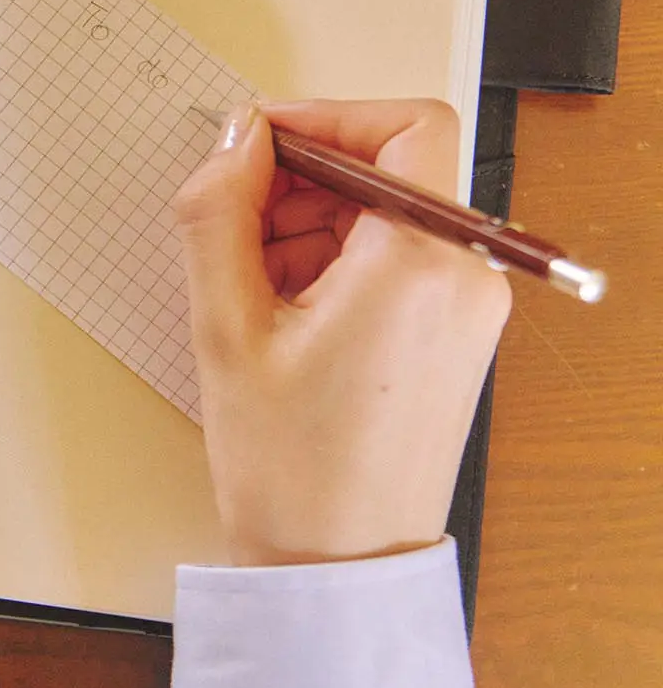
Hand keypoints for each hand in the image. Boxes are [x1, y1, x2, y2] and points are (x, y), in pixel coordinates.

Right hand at [171, 99, 511, 566]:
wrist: (338, 570)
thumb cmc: (292, 470)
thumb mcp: (227, 327)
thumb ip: (219, 213)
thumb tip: (233, 141)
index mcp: (420, 265)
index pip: (406, 126)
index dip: (326, 117)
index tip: (259, 143)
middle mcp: (465, 279)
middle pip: (391, 171)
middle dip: (304, 181)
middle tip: (232, 228)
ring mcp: (468, 312)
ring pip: (388, 216)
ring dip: (312, 226)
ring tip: (250, 291)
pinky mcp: (454, 339)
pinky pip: (398, 262)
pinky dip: (336, 264)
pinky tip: (281, 315)